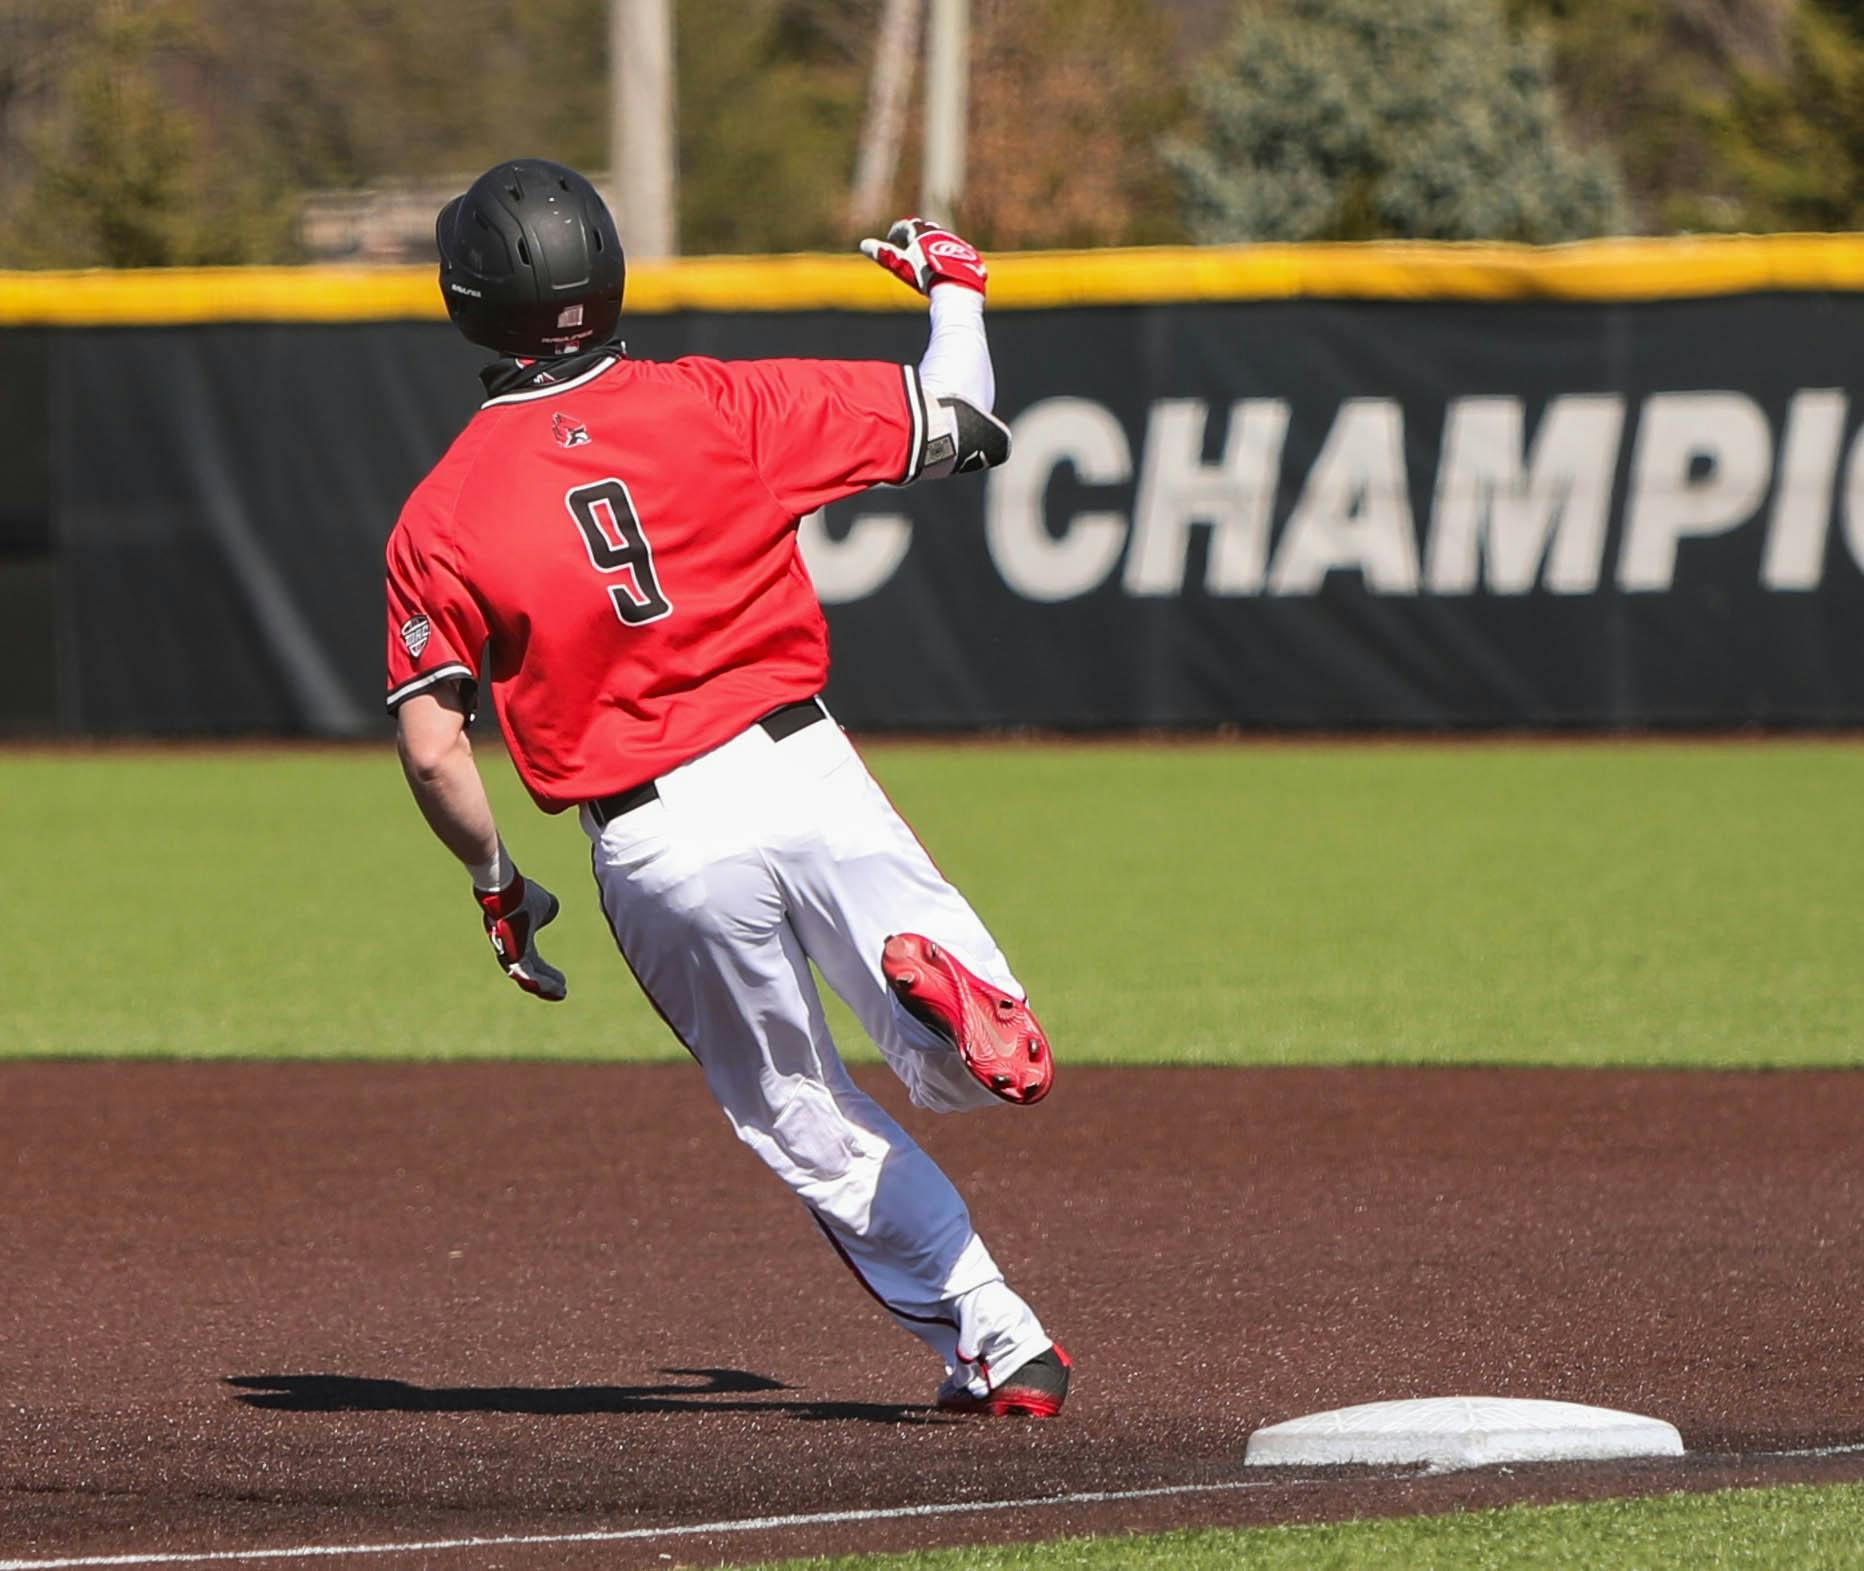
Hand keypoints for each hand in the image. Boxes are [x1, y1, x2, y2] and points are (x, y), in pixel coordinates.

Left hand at [475, 872, 566, 1000]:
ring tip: (559, 993)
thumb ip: (548, 912)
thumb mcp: (544, 904)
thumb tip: (550, 913)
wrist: (508, 889)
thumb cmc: (523, 894)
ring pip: (526, 977)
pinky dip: (536, 980)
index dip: (548, 974)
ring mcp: (509, 952)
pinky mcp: (509, 952)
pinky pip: (523, 971)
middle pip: (530, 975)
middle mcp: (513, 950)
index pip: (535, 963)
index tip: (563, 981)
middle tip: (562, 993)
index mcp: (521, 940)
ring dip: (543, 986)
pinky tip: (549, 987)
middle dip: (547, 985)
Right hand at [860, 217, 986, 296]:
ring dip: (930, 245)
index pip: (905, 226)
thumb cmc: (925, 276)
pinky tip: (944, 267)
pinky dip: (945, 256)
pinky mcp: (968, 255)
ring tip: (924, 258)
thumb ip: (883, 253)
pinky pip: (954, 251)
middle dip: (913, 236)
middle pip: (923, 230)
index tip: (891, 239)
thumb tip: (863, 244)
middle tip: (907, 246)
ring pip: (939, 239)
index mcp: (921, 232)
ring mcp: (955, 243)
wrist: (957, 287)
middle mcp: (939, 233)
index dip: (896, 231)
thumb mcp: (901, 265)